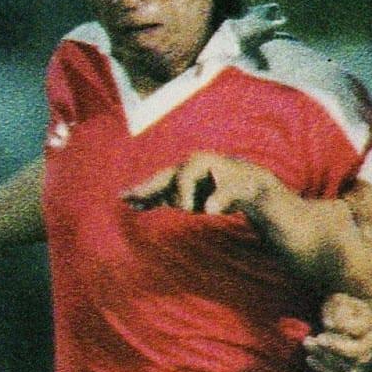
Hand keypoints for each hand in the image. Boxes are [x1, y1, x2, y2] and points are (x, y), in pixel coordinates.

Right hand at [123, 154, 269, 214]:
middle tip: (126, 195)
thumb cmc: (243, 185)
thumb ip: (223, 198)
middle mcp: (187, 167)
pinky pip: (163, 195)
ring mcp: (183, 179)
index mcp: (199, 162)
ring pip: (159, 188)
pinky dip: (151, 200)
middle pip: (163, 178)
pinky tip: (137, 205)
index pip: (183, 178)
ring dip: (143, 195)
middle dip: (146, 187)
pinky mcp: (183, 190)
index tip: (190, 209)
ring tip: (125, 199)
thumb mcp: (238, 190)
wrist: (246, 183)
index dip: (184, 194)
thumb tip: (210, 209)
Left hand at [304, 293, 371, 371]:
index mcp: (371, 323)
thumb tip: (331, 327)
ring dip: (323, 355)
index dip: (343, 328)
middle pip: (355, 353)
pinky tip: (309, 358)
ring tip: (307, 342)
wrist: (347, 319)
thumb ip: (338, 311)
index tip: (328, 323)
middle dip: (334, 347)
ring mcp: (361, 359)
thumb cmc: (342, 307)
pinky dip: (322, 368)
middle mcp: (370, 345)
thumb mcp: (340, 301)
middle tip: (318, 338)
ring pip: (344, 365)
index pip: (358, 330)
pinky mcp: (349, 369)